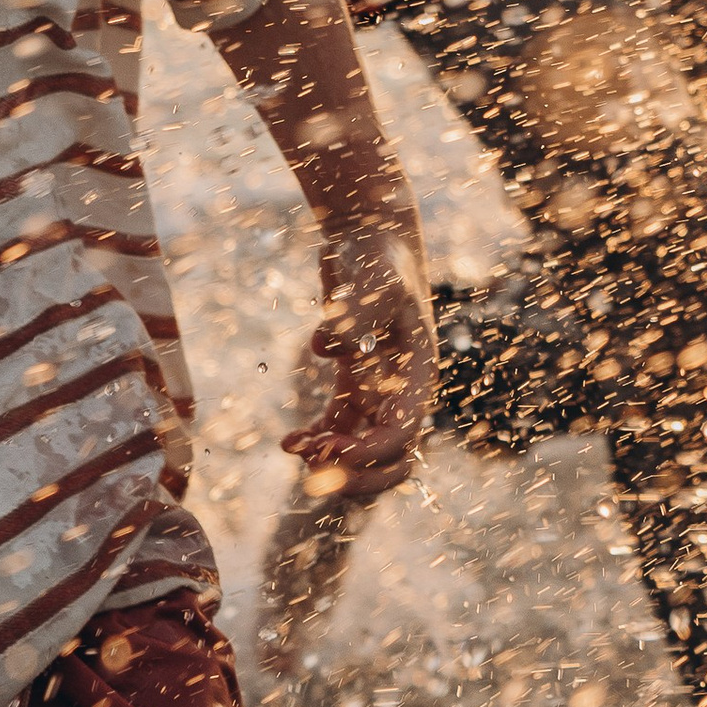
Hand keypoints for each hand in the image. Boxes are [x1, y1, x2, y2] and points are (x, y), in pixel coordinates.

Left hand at [282, 226, 436, 503]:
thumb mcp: (373, 278)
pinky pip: (341, 429)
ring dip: (334, 462)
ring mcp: (379, 388)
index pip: (401, 436)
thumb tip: (325, 350)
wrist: (368, 233)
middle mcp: (402, 389)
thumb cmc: (376, 254)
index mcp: (417, 374)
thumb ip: (355, 315)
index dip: (367, 454)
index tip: (326, 449)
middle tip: (313, 466)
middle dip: (356, 474)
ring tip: (297, 448)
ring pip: (364, 450)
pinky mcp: (354, 381)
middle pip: (393, 460)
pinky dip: (319, 441)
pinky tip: (288, 441)